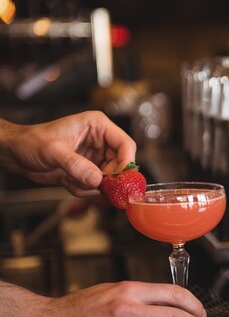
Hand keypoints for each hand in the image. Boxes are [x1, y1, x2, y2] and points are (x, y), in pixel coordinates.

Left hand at [0, 111, 135, 195]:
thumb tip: (97, 179)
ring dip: (91, 186)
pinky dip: (83, 189)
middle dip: (106, 179)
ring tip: (71, 180)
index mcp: (97, 126)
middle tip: (93, 186)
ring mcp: (95, 157)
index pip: (125, 144)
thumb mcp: (53, 151)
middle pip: (120, 165)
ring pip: (109, 179)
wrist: (15, 153)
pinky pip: (96, 186)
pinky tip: (67, 181)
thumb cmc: (30, 141)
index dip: (126, 163)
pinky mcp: (88, 170)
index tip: (119, 179)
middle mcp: (100, 141)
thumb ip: (76, 165)